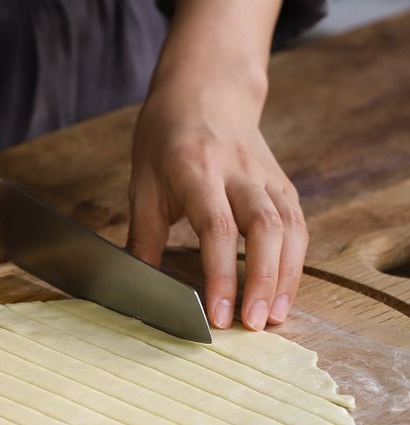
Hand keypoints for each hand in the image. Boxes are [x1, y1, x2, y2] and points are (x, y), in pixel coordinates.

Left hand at [128, 83, 306, 330]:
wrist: (206, 88)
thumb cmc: (166, 138)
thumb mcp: (143, 183)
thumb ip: (143, 237)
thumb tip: (138, 288)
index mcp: (197, 169)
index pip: (216, 229)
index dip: (221, 275)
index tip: (218, 316)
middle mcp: (240, 171)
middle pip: (265, 228)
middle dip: (264, 281)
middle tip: (256, 324)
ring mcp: (267, 175)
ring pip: (290, 227)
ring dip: (287, 276)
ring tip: (276, 317)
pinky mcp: (282, 183)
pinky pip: (297, 224)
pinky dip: (295, 260)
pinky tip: (286, 291)